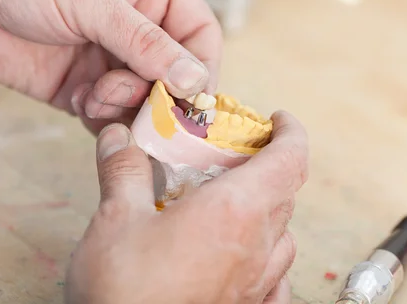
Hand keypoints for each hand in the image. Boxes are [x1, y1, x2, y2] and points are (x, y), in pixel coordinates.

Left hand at [0, 0, 221, 132]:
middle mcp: (138, 24)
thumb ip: (147, 43)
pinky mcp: (88, 85)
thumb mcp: (94, 0)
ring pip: (145, 99)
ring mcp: (113, 57)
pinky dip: (101, 115)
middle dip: (157, 92)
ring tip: (96, 92)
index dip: (201, 68)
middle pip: (174, 74)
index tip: (191, 98)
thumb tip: (194, 79)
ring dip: (125, 105)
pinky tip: (79, 98)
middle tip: (138, 101)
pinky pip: (113, 114)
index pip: (199, 33)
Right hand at [65, 111, 308, 303]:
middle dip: (271, 164)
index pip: (289, 159)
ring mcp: (256, 283)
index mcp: (233, 211)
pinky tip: (248, 256)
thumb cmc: (124, 292)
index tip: (278, 120)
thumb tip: (118, 138)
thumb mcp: (115, 219)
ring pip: (284, 233)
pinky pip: (277, 276)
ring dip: (270, 207)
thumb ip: (123, 171)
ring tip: (238, 201)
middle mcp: (256, 246)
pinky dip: (270, 254)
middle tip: (239, 154)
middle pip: (286, 191)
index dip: (291, 132)